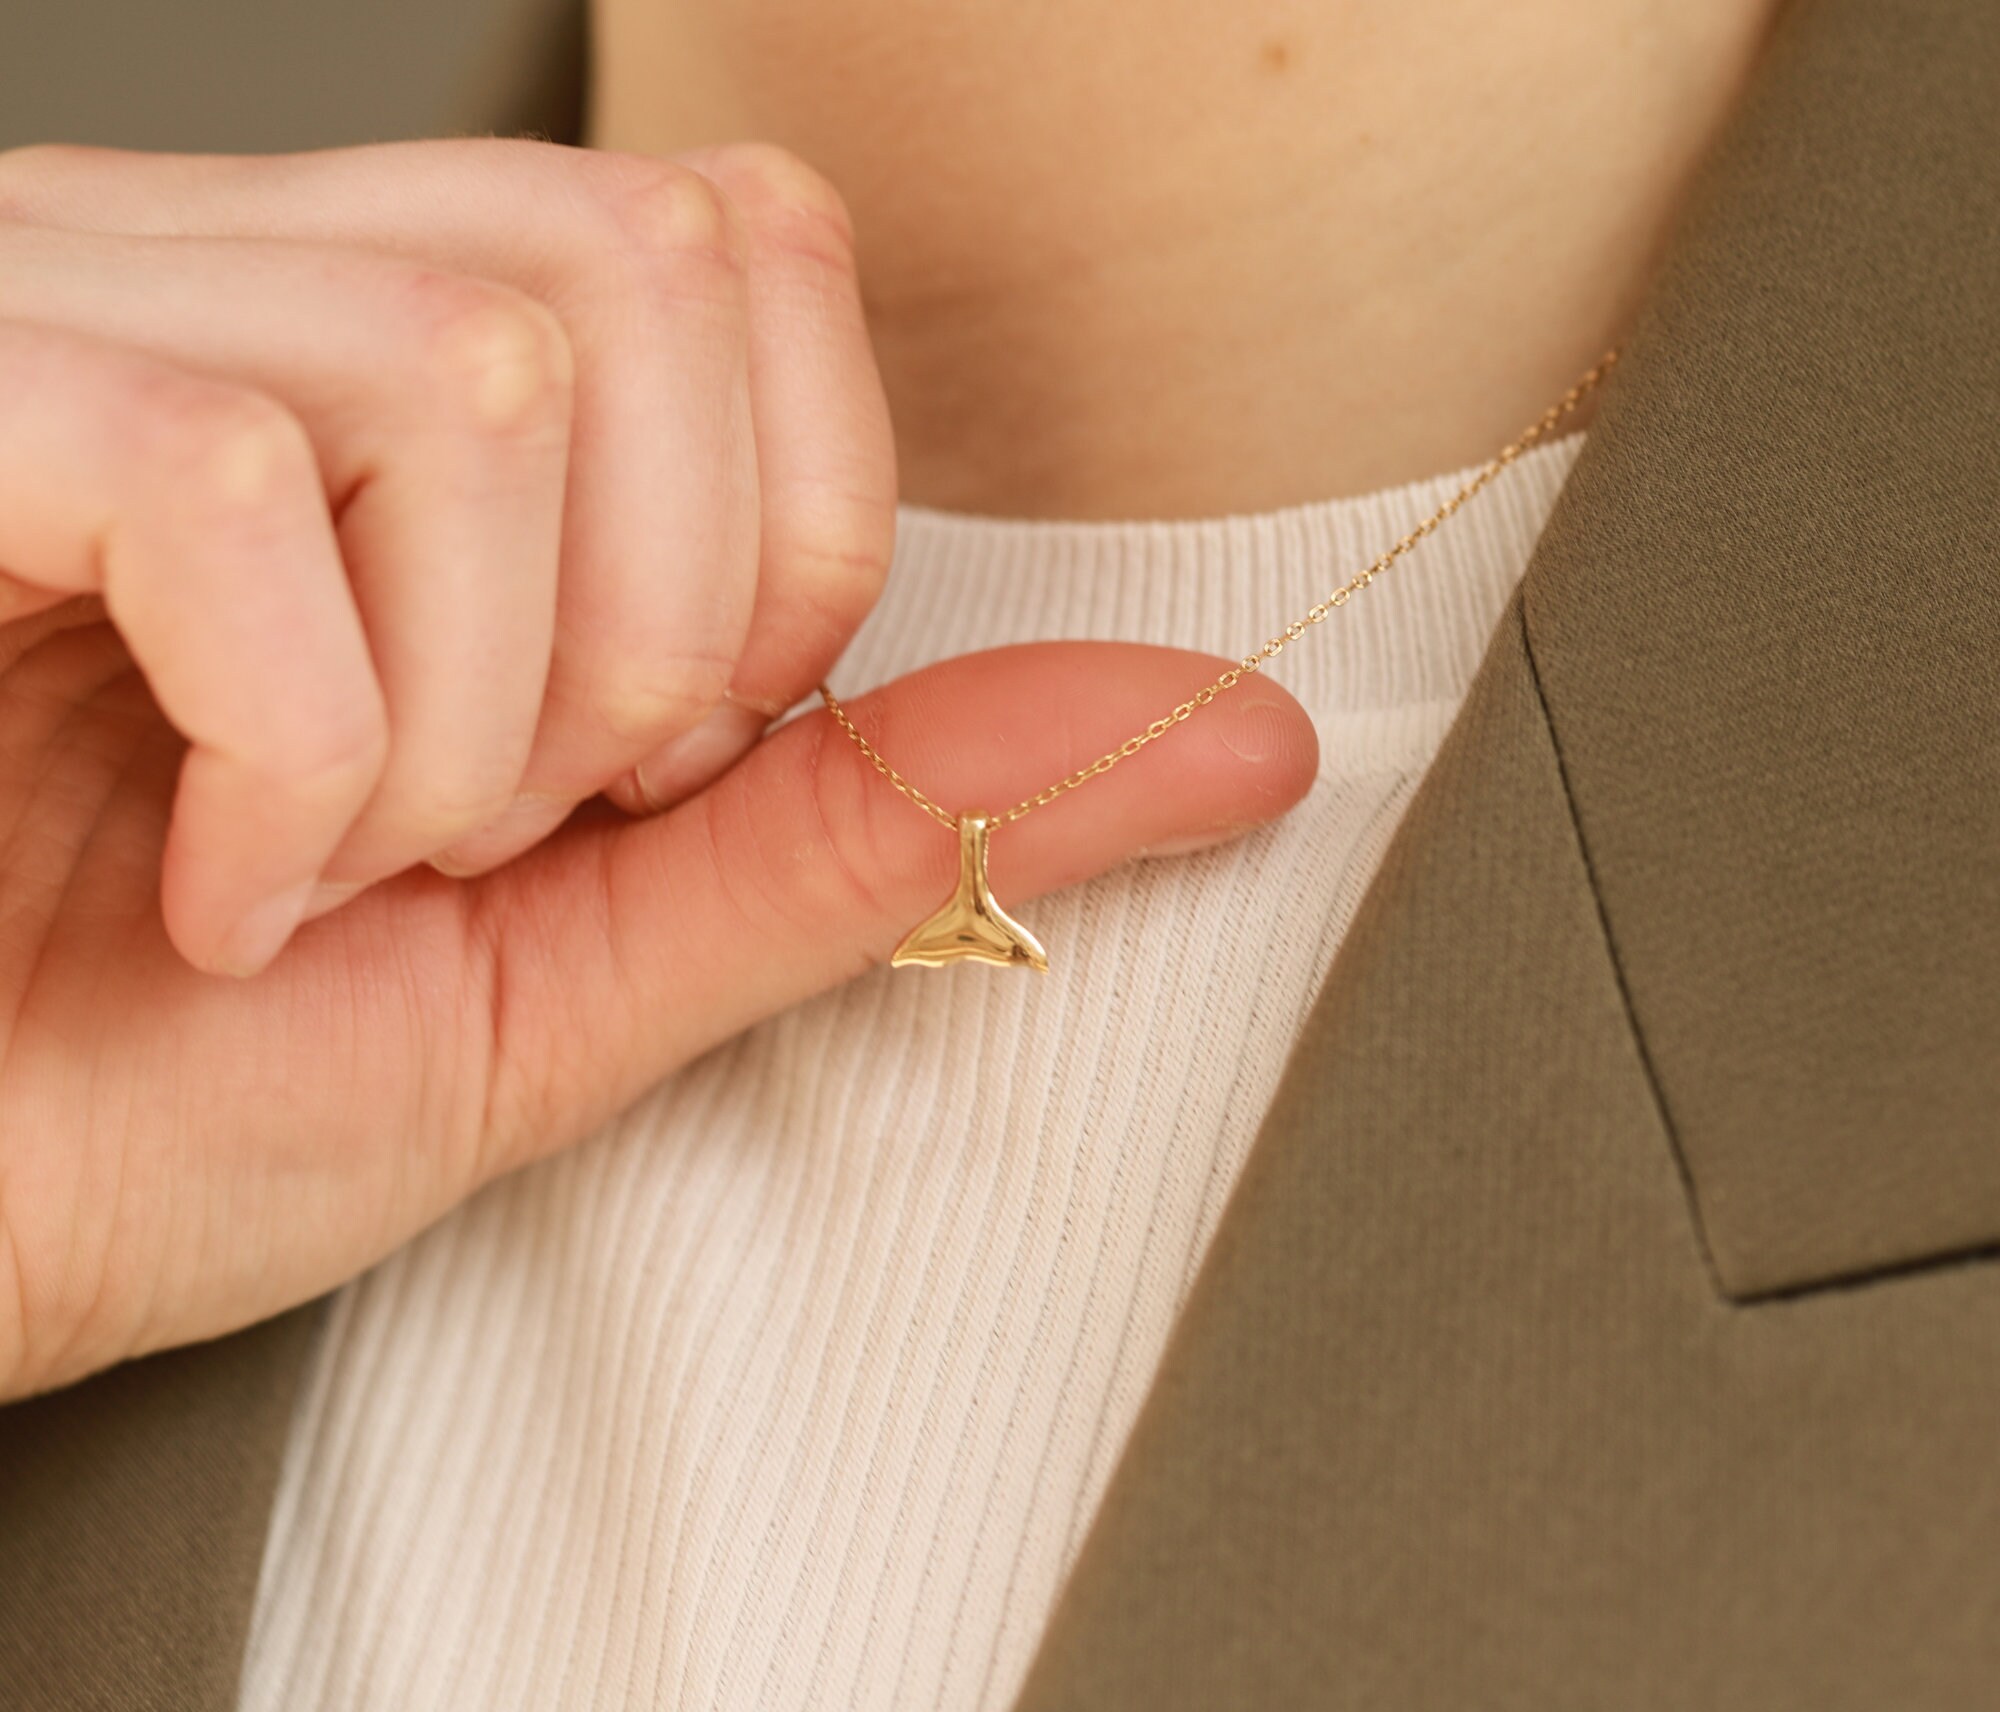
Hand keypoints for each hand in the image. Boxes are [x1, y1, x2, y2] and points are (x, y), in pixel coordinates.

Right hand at [0, 140, 1317, 1399]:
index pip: (741, 243)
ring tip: (326, 868)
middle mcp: (242, 291)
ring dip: (467, 718)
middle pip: (644, 263)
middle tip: (487, 827)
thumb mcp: (594, 960)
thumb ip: (887, 818)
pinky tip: (214, 884)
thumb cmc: (179, 1098)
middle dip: (647, 638)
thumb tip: (1239, 732)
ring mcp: (69, 330)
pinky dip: (297, 749)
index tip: (654, 762)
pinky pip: (222, 469)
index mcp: (398, 382)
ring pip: (471, 365)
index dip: (783, 533)